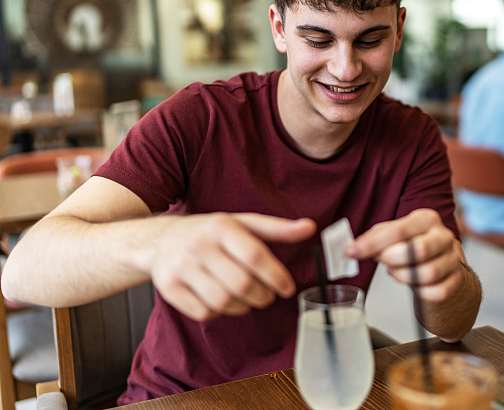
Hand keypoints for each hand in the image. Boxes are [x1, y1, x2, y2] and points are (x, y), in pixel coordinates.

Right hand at [149, 213, 314, 320]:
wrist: (160, 240)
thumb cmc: (210, 233)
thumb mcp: (242, 223)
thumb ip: (276, 228)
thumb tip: (310, 227)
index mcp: (221, 226)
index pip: (255, 255)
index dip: (276, 276)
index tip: (287, 288)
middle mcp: (199, 245)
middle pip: (241, 283)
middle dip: (262, 296)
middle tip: (267, 295)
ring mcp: (181, 268)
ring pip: (223, 302)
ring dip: (243, 306)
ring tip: (246, 298)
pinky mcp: (169, 288)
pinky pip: (204, 312)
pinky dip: (220, 312)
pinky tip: (222, 300)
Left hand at [346, 209, 463, 302]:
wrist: (442, 262)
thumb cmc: (413, 244)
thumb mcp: (394, 234)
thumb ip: (373, 238)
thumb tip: (352, 248)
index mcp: (427, 219)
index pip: (398, 230)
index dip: (372, 244)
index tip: (352, 252)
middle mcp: (443, 236)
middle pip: (419, 250)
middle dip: (393, 259)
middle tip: (384, 261)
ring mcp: (453, 259)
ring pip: (428, 273)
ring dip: (404, 276)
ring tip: (397, 272)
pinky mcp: (456, 280)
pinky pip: (438, 292)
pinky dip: (421, 292)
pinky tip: (414, 284)